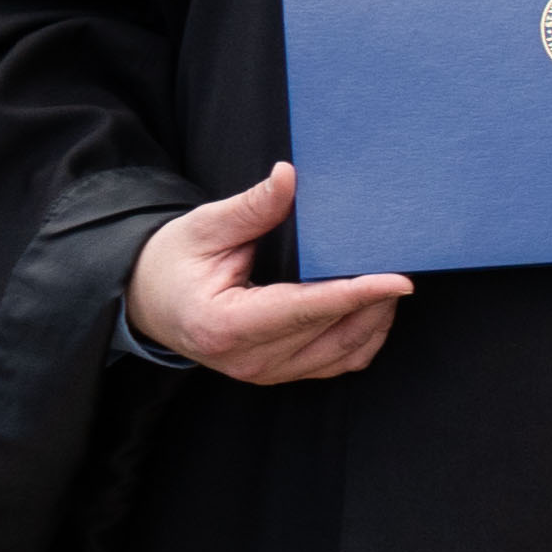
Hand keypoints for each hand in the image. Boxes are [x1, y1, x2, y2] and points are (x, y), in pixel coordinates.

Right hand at [123, 162, 409, 384]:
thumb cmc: (171, 262)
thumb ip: (251, 208)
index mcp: (225, 326)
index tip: (398, 280)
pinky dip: (364, 336)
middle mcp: (249, 360)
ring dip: (376, 319)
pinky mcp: (280, 374)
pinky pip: (339, 362)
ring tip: (390, 281)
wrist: (149, 301)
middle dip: (375, 301)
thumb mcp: (203, 228)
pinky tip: (374, 306)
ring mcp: (266, 374)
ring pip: (344, 353)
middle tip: (402, 262)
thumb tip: (288, 176)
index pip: (304, 311)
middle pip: (333, 333)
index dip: (355, 295)